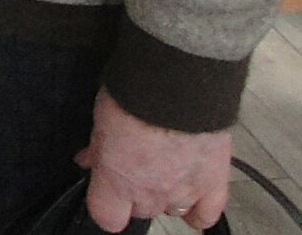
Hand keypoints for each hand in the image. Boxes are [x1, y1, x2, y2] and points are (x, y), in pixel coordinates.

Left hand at [75, 88, 230, 230]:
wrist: (177, 84)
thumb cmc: (134, 96)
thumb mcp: (102, 121)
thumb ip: (97, 150)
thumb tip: (88, 160)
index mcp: (116, 180)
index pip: (107, 217)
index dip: (106, 204)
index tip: (106, 191)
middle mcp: (149, 194)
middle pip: (141, 209)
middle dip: (137, 190)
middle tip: (139, 163)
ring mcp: (183, 192)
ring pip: (172, 209)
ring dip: (168, 193)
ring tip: (167, 166)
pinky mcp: (213, 184)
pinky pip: (207, 214)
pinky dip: (201, 211)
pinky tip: (195, 200)